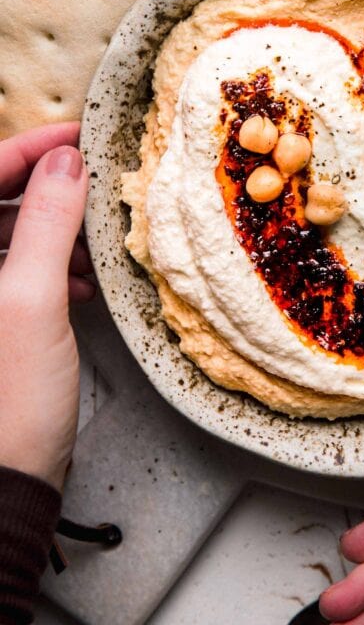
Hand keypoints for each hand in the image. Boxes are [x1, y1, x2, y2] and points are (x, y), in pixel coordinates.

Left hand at [0, 124, 91, 490]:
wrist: (0, 488)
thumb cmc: (7, 406)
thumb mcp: (32, 303)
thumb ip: (45, 222)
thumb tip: (65, 161)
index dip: (28, 148)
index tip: (77, 136)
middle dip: (45, 195)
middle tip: (94, 191)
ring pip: (4, 239)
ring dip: (49, 235)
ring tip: (89, 250)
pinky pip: (12, 275)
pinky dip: (46, 269)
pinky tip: (77, 285)